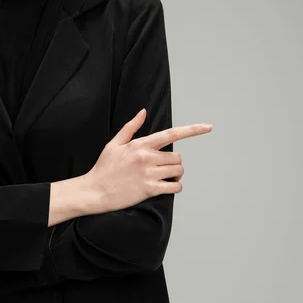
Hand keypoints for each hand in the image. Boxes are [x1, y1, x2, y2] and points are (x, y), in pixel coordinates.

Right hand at [85, 108, 211, 213]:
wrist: (94, 190)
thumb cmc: (103, 168)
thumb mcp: (114, 144)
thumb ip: (130, 127)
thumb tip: (143, 112)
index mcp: (140, 145)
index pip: (172, 134)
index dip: (193, 130)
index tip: (208, 127)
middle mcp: (147, 157)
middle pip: (177, 157)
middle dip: (174, 163)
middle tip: (164, 168)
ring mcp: (149, 174)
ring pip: (178, 171)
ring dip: (176, 175)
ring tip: (164, 178)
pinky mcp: (149, 189)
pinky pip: (174, 187)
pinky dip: (175, 187)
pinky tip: (167, 187)